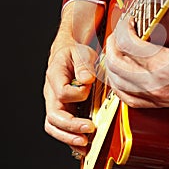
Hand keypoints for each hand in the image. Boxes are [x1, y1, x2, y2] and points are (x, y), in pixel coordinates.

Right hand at [43, 1, 104, 155]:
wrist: (68, 53)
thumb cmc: (75, 52)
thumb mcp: (82, 52)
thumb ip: (84, 65)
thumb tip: (86, 80)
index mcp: (55, 75)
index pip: (62, 93)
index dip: (78, 94)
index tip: (89, 88)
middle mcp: (51, 92)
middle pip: (54, 115)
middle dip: (71, 126)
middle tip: (89, 130)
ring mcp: (55, 101)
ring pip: (54, 125)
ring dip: (68, 137)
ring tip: (85, 144)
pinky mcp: (62, 108)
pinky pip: (60, 126)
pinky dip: (69, 137)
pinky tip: (82, 144)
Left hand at [105, 0, 168, 111]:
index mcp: (165, 64)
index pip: (126, 43)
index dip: (123, 25)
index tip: (130, 17)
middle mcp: (156, 83)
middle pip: (115, 63)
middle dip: (112, 42)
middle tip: (121, 29)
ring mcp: (156, 95)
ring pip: (117, 83)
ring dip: (112, 63)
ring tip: (117, 47)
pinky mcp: (159, 102)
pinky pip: (128, 99)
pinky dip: (118, 85)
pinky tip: (121, 74)